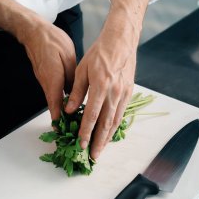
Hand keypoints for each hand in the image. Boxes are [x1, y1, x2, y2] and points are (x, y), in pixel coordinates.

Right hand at [22, 19, 75, 119]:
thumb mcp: (69, 58)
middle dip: (62, 117)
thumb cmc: (52, 41)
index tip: (62, 130)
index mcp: (53, 79)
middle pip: (54, 105)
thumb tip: (75, 93)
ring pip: (53, 98)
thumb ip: (72, 78)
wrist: (35, 31)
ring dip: (61, 108)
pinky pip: (52, 91)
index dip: (59, 118)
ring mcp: (43, 80)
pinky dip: (59, 98)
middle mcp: (46, 83)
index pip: (55, 104)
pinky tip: (69, 99)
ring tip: (74, 116)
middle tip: (72, 127)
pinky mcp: (44, 76)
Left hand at [65, 19, 136, 158]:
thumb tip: (70, 110)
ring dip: (108, 138)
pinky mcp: (128, 93)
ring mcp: (124, 94)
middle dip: (98, 142)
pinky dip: (115, 126)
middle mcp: (114, 93)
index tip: (80, 145)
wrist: (121, 42)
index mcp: (101, 86)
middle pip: (106, 124)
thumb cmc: (99, 53)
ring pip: (115, 122)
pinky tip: (109, 134)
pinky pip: (121, 114)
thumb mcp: (82, 70)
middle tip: (93, 156)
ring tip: (101, 150)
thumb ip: (76, 92)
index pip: (92, 115)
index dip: (85, 132)